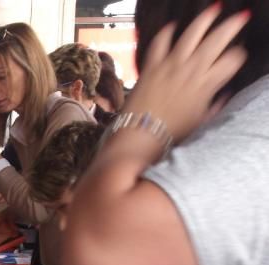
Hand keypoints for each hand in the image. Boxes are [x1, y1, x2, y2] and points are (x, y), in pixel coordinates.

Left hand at [122, 5, 247, 145]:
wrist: (140, 136)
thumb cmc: (171, 132)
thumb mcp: (200, 121)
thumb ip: (214, 105)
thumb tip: (223, 96)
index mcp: (207, 84)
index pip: (232, 60)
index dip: (238, 55)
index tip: (237, 55)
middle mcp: (191, 70)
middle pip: (218, 40)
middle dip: (233, 25)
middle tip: (241, 17)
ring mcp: (170, 65)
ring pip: (192, 33)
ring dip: (205, 19)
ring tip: (214, 9)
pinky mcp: (152, 66)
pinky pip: (160, 42)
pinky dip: (166, 32)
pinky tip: (172, 27)